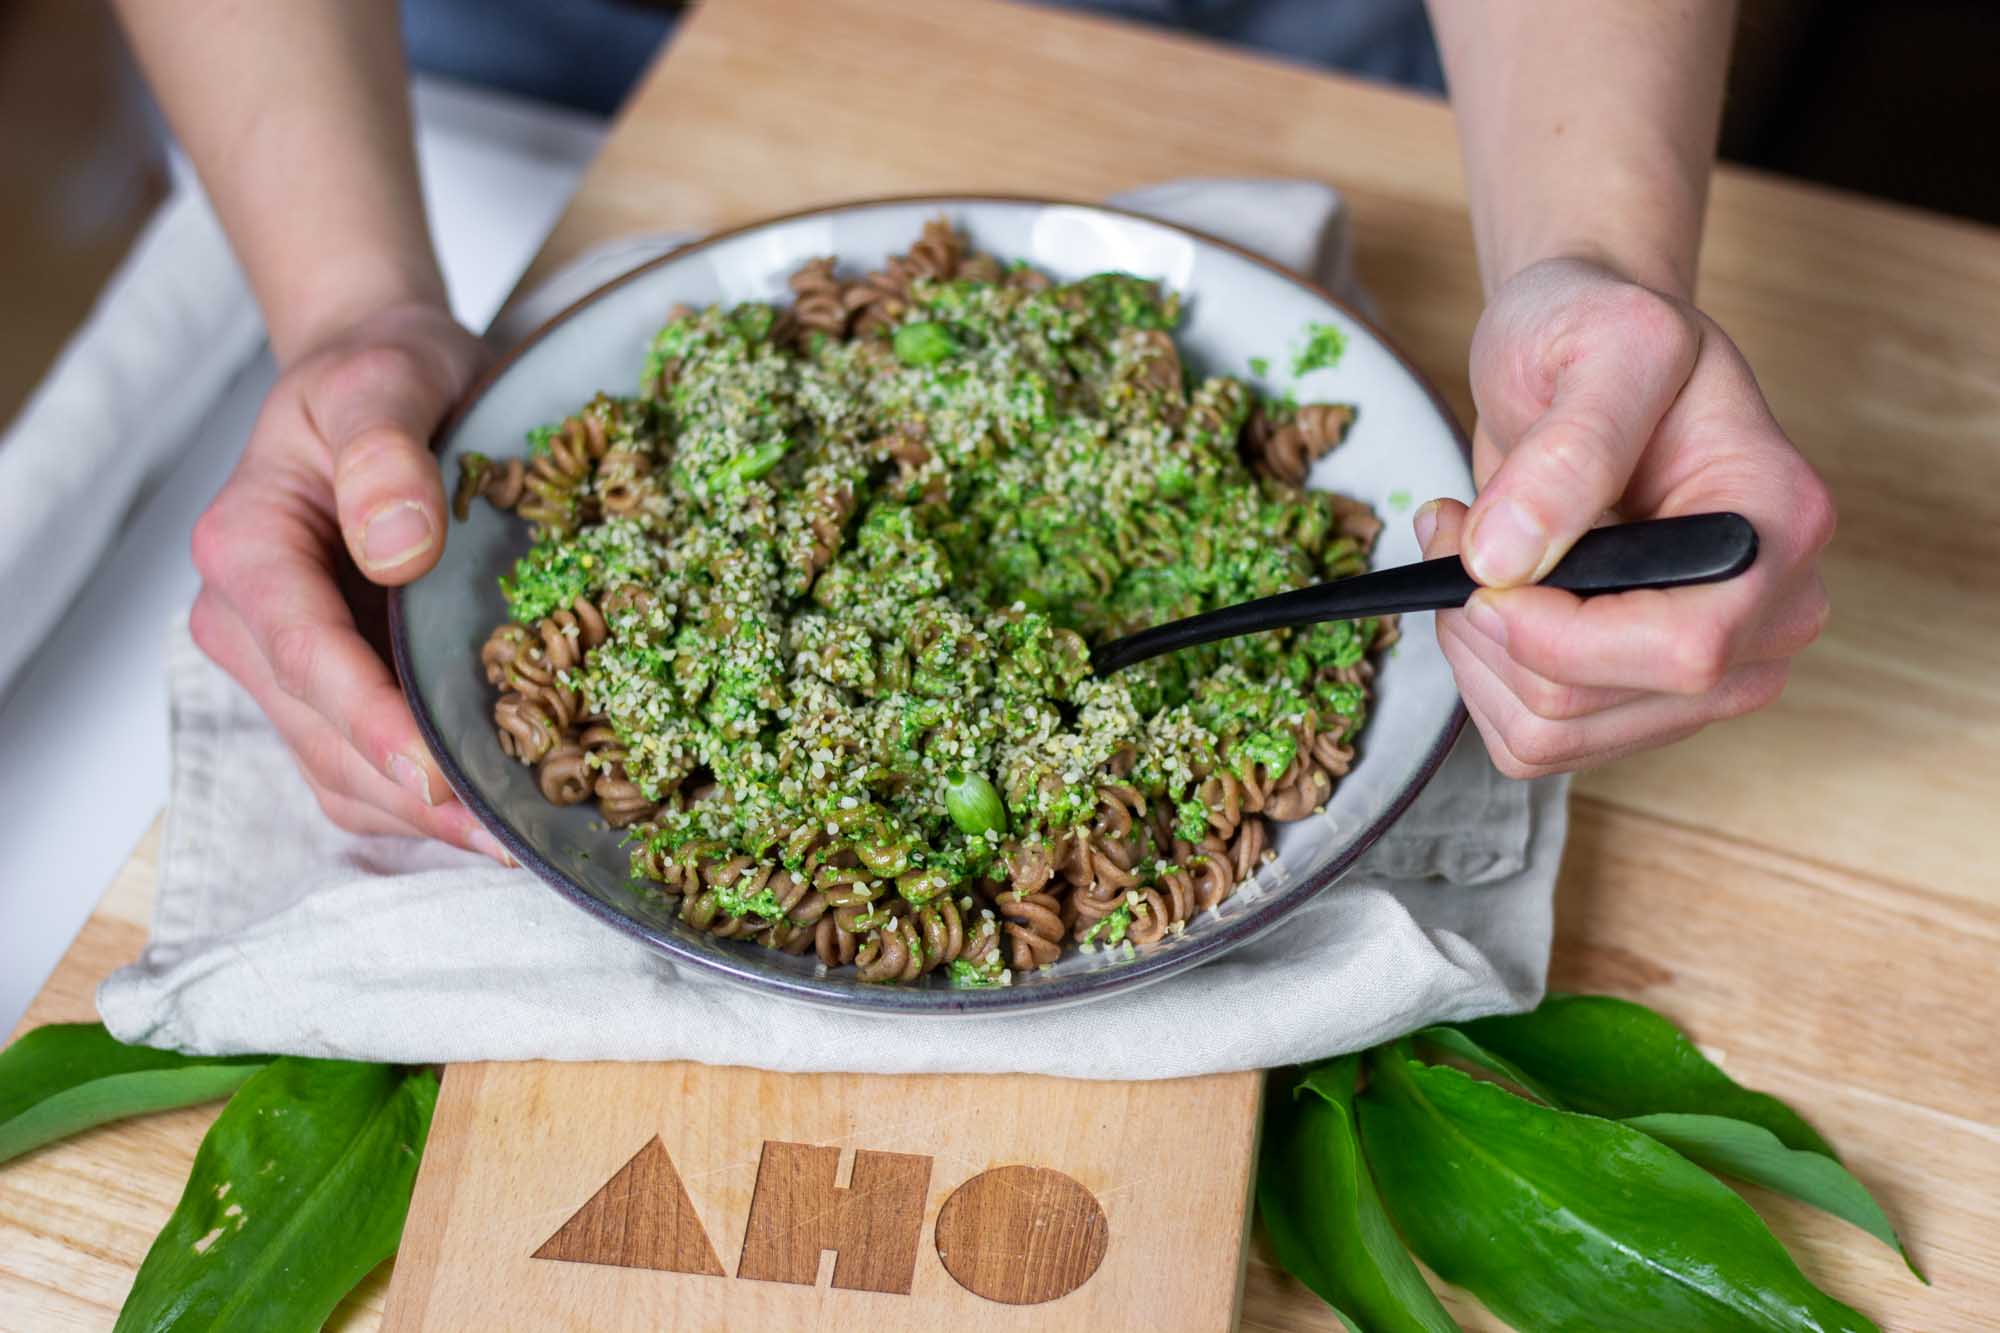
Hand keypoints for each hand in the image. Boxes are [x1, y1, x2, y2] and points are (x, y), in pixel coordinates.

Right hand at [188, 301, 508, 857]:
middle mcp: (247, 620)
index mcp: (247, 547)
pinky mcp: (330, 694)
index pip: (302, 653)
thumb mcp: (388, 380)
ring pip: (342, 774)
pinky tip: (501, 815)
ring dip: (425, 818)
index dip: (368, 722)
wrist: (383, 382)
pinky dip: (427, 806)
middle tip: (516, 836)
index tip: (436, 774)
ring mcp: (285, 667)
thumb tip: (396, 545)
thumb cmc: (386, 377)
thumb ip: (387, 452)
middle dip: (415, 795)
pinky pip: (366, 773)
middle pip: (323, 736)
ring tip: (522, 841)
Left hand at [1419, 258, 1833, 777]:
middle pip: (1599, 705)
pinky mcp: (1638, 694)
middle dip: (1491, 626)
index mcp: (1777, 530)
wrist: (1581, 358)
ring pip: (1553, 734)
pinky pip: (1534, 738)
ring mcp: (1707, 669)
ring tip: (1465, 548)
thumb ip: (1567, 449)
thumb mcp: (1600, 345)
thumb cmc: (1600, 334)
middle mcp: (1765, 617)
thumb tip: (1507, 562)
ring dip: (1473, 648)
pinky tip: (1481, 589)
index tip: (1480, 567)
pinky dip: (1478, 670)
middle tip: (1457, 528)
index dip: (1558, 634)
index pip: (1684, 650)